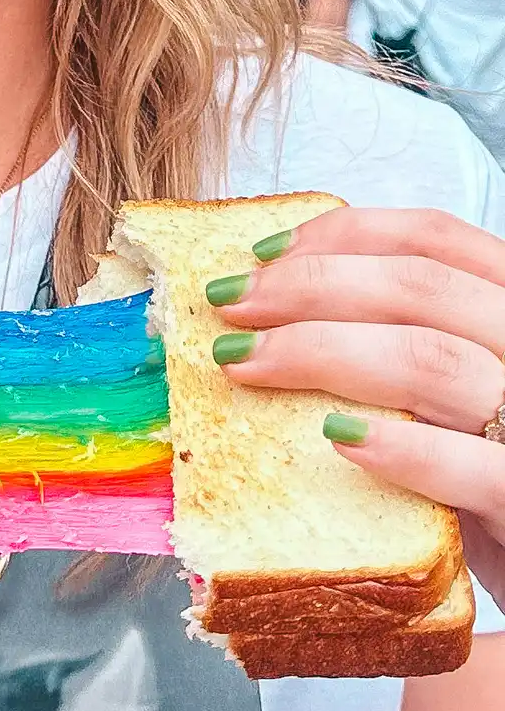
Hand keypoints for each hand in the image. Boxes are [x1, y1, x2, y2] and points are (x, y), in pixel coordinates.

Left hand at [206, 207, 504, 610]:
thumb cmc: (480, 474)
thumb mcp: (448, 395)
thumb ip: (395, 347)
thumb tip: (275, 311)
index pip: (435, 241)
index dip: (344, 236)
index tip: (264, 257)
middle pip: (421, 288)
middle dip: (310, 287)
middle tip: (232, 305)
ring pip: (433, 360)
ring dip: (324, 352)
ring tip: (246, 364)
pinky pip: (469, 467)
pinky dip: (402, 447)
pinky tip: (335, 438)